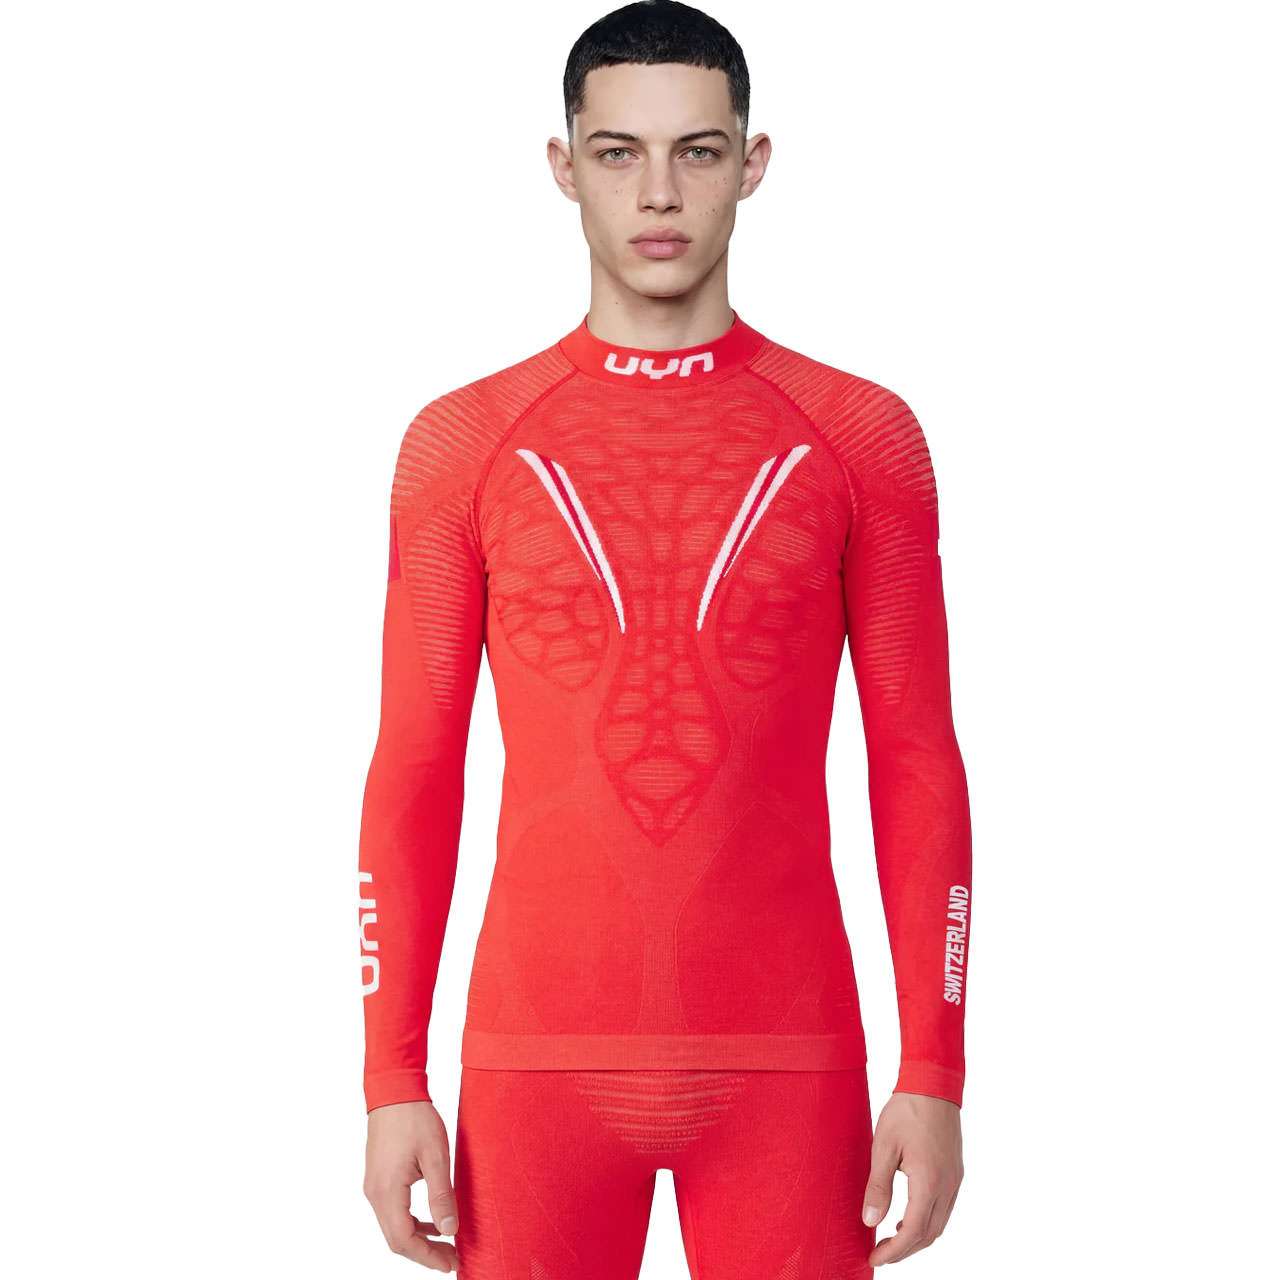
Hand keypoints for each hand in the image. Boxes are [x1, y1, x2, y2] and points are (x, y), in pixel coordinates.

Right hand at [364, 1100, 459, 1271]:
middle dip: (424, 1254)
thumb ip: (441, 1196)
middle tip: (453, 1260)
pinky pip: (393, 1212)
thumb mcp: (436, 1156)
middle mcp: (375, 1194)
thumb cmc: (415, 1119)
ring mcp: (374, 1187)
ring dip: (419, 1240)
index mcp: (387, 1191)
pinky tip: (432, 1222)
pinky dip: (412, 1223)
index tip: (451, 1264)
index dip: (428, 1257)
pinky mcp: (379, 1179)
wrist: (394, 1091)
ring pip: (394, 1227)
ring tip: (447, 1244)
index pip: (404, 1240)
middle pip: (396, 1240)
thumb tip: (450, 1230)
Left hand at [862, 1091, 962, 1265]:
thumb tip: (870, 1220)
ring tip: (891, 1240)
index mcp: (929, 1182)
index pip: (913, 1232)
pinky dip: (927, 1221)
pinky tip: (908, 1217)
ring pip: (939, 1224)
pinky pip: (944, 1209)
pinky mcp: (955, 1172)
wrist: (933, 1085)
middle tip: (880, 1254)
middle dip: (905, 1251)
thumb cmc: (906, 1111)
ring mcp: (954, 1180)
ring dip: (917, 1238)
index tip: (875, 1259)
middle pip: (929, 1235)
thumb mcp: (883, 1147)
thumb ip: (878, 1186)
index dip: (894, 1251)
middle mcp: (947, 1186)